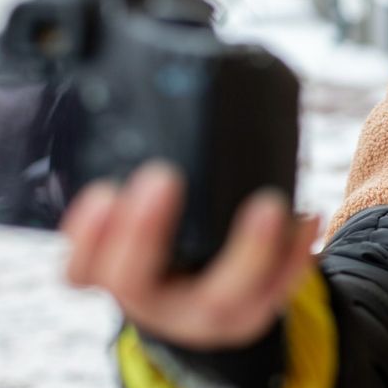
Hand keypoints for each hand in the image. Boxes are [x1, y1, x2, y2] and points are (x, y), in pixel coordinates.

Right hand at [61, 161, 319, 349]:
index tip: (101, 191)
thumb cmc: (159, 242)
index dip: (85, 237)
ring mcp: (206, 315)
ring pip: (224, 296)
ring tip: (268, 205)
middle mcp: (154, 304)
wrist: (197, 306)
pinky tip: (305, 216)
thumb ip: (128, 179)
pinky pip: (279, 289)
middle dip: (142, 232)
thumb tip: (127, 72)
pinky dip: (295, 254)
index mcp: (113, 277)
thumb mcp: (130, 219)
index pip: (81, 271)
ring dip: (248, 250)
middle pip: (136, 285)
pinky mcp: (253, 309)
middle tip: (160, 176)